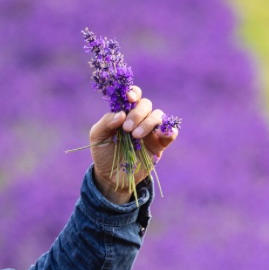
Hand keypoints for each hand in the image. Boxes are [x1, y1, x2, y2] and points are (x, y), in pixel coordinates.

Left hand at [88, 85, 178, 201]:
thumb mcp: (98, 137)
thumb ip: (105, 123)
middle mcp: (139, 119)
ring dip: (148, 123)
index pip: (133, 96)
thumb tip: (121, 114)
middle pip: (146, 104)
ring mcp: (151, 131)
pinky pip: (171, 133)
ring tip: (135, 136)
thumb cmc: (103, 153)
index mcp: (125, 113)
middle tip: (127, 128)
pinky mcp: (159, 144)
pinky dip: (169, 130)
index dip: (133, 93)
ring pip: (158, 116)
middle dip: (137, 113)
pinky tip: (161, 134)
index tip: (129, 98)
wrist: (111, 176)